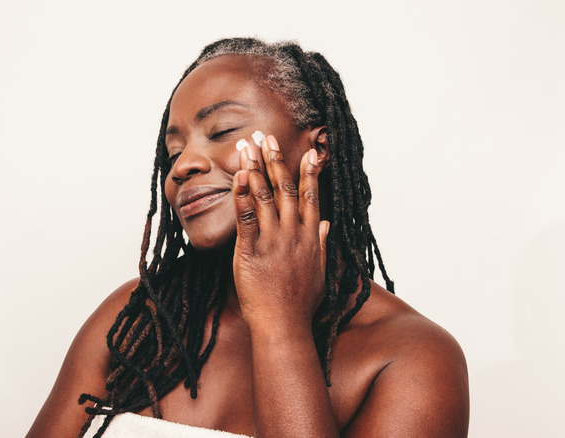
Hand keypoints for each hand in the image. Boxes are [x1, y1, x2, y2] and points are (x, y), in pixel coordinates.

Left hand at [231, 134, 329, 331]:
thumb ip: (322, 245)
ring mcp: (274, 241)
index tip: (309, 152)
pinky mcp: (251, 251)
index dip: (309, 172)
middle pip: (286, 189)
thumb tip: (327, 226)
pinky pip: (246, 218)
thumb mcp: (320, 272)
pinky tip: (237, 177)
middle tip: (267, 137)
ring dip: (255, 169)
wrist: (284, 326)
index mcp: (311, 238)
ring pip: (265, 197)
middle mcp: (294, 234)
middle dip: (276, 160)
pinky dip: (241, 196)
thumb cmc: (300, 304)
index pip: (312, 197)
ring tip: (246, 147)